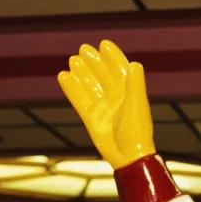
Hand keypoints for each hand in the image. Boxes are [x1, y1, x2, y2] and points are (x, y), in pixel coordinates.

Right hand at [57, 40, 155, 168]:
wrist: (128, 157)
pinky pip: (79, 100)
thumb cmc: (137, 132)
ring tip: (73, 60)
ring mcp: (103, 108)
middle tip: (84, 49)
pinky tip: (63, 76)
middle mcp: (116, 99)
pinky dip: (71, 88)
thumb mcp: (137, 105)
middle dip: (94, 62)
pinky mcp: (91, 119)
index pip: (120, 71)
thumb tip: (135, 64)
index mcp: (129, 93)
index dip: (113, 58)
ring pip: (90, 86)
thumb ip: (135, 85)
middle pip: (102, 76)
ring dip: (82, 73)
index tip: (104, 44)